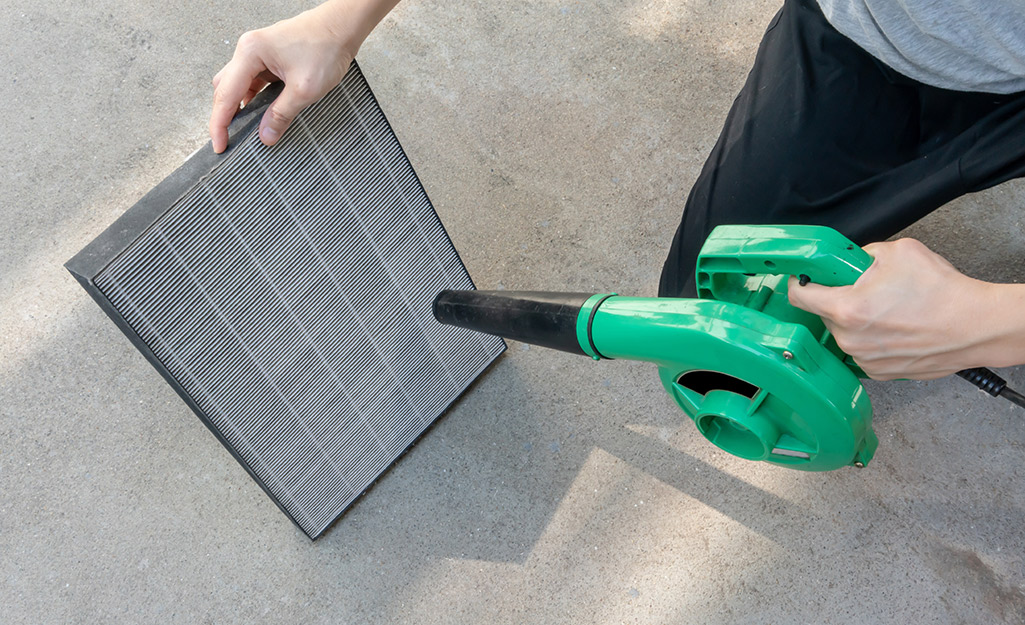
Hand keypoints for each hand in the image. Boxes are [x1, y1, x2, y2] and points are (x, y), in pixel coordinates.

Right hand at [209, 0, 398, 152]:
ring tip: (245, 130)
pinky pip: (253, 81)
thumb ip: (281, 114)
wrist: (342, 28)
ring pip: (238, 85)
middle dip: (225, 115)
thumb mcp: (304, 89)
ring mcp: (258, 53)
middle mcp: (249, 50)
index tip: (219, 144)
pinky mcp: (269, 58)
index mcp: (250, 52)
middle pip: (225, 88)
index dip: (219, 124)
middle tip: (229, 141)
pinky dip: (254, 99)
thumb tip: (266, 135)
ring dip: (241, 107)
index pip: (225, 94)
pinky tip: (261, 113)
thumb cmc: (326, 47)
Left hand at [787, 238, 1022, 380]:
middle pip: (823, 313)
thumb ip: (860, 255)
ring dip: (855, 320)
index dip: (800, 281)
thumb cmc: (941, 292)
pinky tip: (894, 328)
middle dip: (837, 298)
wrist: (975, 326)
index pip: (799, 296)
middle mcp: (849, 339)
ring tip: (887, 310)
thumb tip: (846, 261)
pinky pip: (861, 350)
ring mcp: (863, 359)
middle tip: (864, 289)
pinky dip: (870, 338)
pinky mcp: (877, 372)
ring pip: (843, 333)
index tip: (804, 277)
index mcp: (846, 309)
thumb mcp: (896, 252)